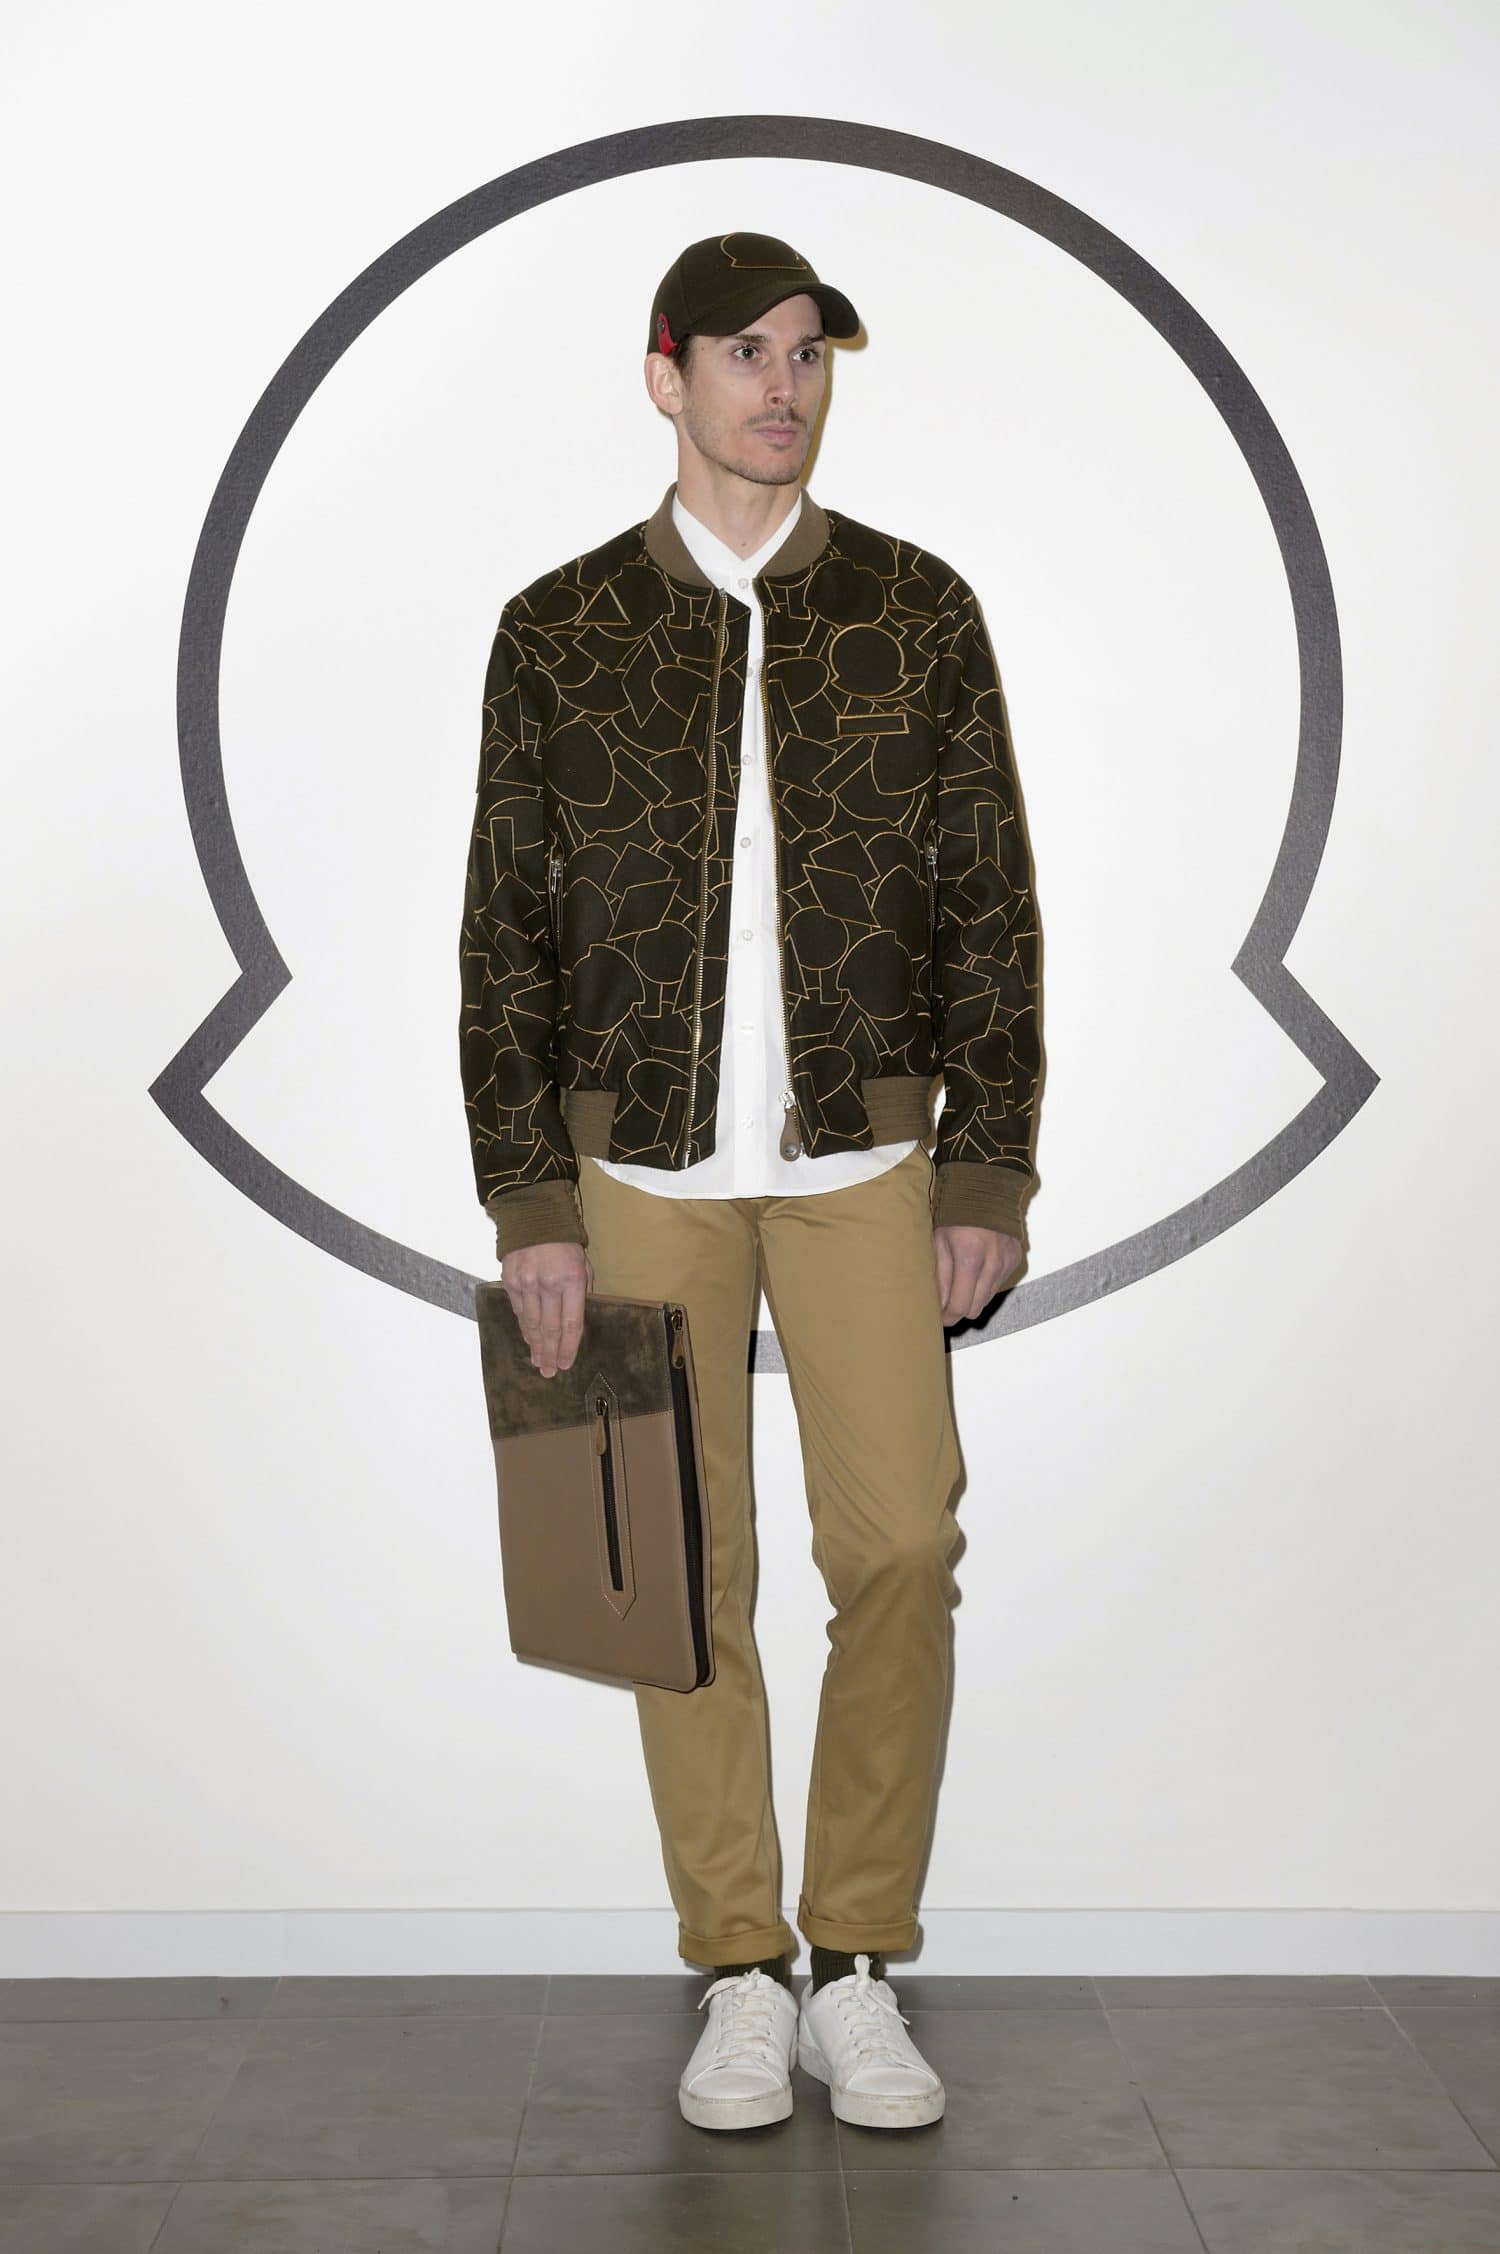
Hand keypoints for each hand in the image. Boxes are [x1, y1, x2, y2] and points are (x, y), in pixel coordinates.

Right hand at [502, 1240, 594, 1375]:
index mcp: (572, 1280)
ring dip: (536, 1346)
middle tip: (550, 1373)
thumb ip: (582, 1291)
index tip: (566, 1364)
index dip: (569, 1348)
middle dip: (551, 1354)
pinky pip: (518, 1311)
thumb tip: (575, 1320)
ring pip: (531, 1324)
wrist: (533, 1216)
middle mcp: (548, 1284)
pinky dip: (524, 1328)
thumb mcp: (583, 1263)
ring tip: (539, 1363)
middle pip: (550, 1329)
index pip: (571, 1323)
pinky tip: (528, 1340)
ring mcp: (527, 1283)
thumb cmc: (564, 1242)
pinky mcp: (511, 1281)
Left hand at [932, 1224, 1021, 1324]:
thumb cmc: (957, 1214)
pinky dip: (986, 1283)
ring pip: (987, 1298)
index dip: (948, 1317)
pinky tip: (977, 1267)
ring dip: (973, 1296)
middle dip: (960, 1309)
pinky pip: (997, 1284)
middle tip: (947, 1303)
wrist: (987, 1190)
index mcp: (970, 1260)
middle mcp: (992, 1265)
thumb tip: (939, 1305)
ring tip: (961, 1281)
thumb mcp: (938, 1242)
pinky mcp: (1015, 1260)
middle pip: (975, 1308)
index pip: (960, 1306)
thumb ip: (940, 1276)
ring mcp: (1006, 1263)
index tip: (940, 1318)